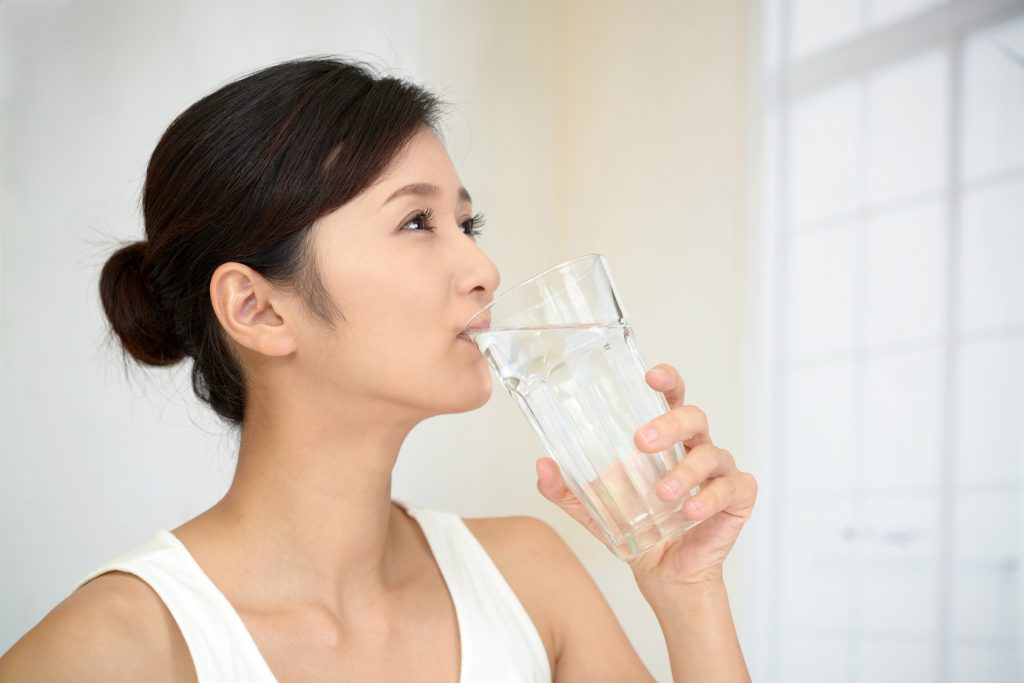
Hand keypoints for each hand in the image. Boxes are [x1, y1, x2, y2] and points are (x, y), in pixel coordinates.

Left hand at [536, 363, 757, 589]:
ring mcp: (720, 472)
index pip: (672, 398)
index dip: (668, 381)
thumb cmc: (640, 531)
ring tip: (661, 494)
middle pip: (693, 417)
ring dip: (684, 472)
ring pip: (711, 453)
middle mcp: (696, 448)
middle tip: (640, 441)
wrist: (666, 576)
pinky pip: (732, 488)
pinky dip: (710, 498)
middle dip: (668, 423)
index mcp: (668, 441)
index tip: (651, 376)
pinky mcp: (737, 499)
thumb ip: (567, 489)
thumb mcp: (595, 510)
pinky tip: (690, 511)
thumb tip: (541, 465)